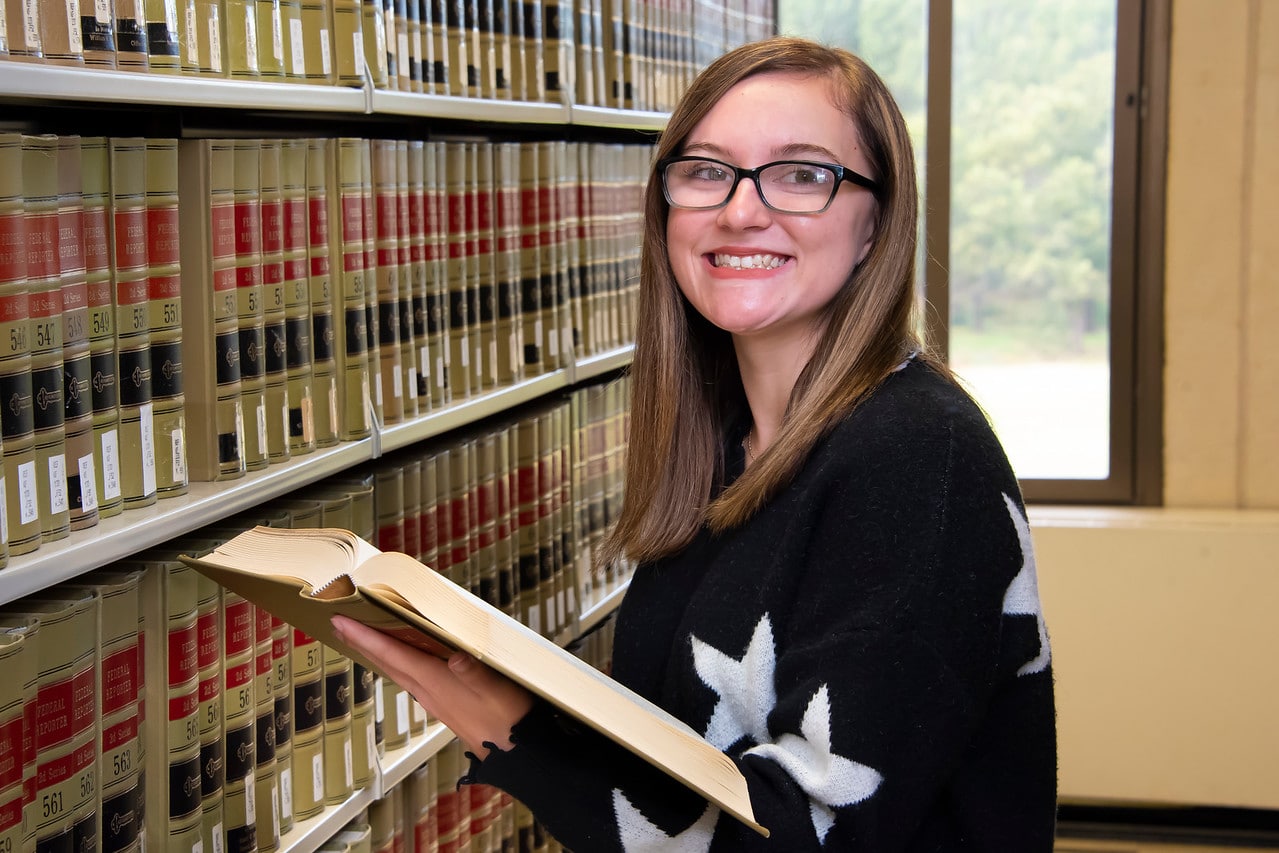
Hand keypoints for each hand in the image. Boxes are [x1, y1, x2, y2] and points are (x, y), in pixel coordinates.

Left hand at [331, 614, 533, 757]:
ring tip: (360, 638)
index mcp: (437, 682)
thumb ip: (475, 672)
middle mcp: (428, 691)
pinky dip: (395, 664)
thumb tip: (455, 656)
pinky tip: (399, 661)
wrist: (516, 752)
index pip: (393, 655)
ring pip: (395, 672)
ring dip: (375, 653)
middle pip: (386, 663)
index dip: (365, 637)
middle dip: (361, 643)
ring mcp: (434, 700)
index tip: (341, 622)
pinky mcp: (443, 704)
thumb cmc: (509, 718)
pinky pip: (409, 679)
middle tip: (338, 624)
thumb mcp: (497, 689)